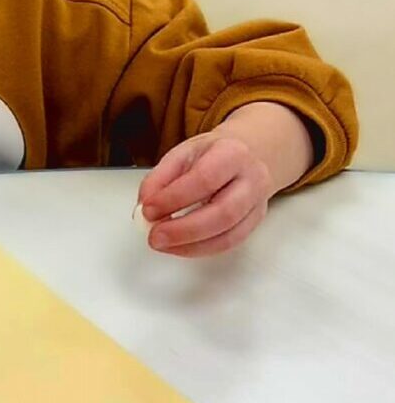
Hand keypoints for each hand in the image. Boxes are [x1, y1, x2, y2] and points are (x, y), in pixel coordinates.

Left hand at [136, 128, 275, 257]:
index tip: (149, 209)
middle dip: (184, 230)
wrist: (250, 154)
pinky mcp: (255, 222)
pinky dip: (201, 249)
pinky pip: (230, 243)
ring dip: (191, 245)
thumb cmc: (214, 153)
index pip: (204, 179)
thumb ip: (160, 177)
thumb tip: (145, 204)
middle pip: (223, 213)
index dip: (174, 198)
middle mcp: (252, 179)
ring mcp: (257, 203)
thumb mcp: (183, 153)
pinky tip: (180, 247)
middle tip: (155, 236)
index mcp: (232, 153)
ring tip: (163, 243)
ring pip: (229, 234)